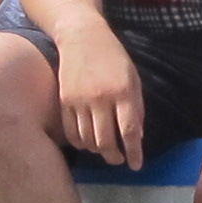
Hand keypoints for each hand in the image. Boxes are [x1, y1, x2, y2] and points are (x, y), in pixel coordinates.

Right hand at [55, 25, 148, 167]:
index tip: (136, 165)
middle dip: (114, 157)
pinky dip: (80, 143)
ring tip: (104, 149)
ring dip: (97, 151)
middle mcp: (101, 98)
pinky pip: (71, 132)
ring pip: (87, 140)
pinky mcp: (64, 101)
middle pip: (106, 141)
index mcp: (122, 92)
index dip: (134, 152)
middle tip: (118, 159)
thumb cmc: (113, 57)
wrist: (82, 37)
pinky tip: (87, 142)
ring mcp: (80, 100)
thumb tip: (137, 138)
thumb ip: (136, 108)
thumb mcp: (133, 78)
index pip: (129, 131)